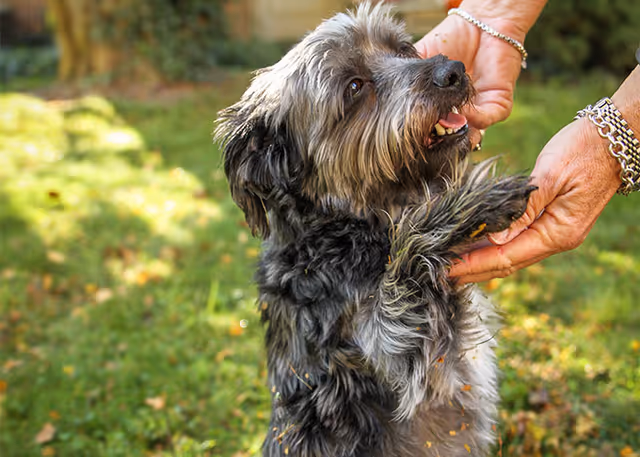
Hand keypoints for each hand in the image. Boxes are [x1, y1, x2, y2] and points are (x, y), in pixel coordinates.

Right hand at [415, 14, 523, 129]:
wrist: (481, 22)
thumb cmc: (449, 40)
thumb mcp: (419, 62)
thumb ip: (408, 81)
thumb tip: (394, 108)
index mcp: (442, 105)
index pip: (433, 128)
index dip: (424, 134)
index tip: (413, 136)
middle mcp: (461, 112)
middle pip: (451, 137)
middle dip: (441, 137)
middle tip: (430, 134)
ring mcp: (480, 110)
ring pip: (470, 135)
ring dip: (458, 135)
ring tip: (447, 129)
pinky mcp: (499, 104)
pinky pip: (488, 119)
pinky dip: (476, 120)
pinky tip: (465, 112)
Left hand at [449, 117, 620, 283]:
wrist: (614, 136)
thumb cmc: (582, 150)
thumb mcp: (549, 177)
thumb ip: (521, 210)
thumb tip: (495, 239)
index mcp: (559, 232)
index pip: (507, 258)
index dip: (475, 265)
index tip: (448, 270)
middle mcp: (557, 238)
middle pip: (508, 262)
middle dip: (475, 268)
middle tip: (442, 272)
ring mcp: (556, 231)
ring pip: (512, 254)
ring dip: (483, 259)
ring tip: (452, 262)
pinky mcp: (552, 220)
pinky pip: (518, 240)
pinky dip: (495, 245)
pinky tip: (475, 244)